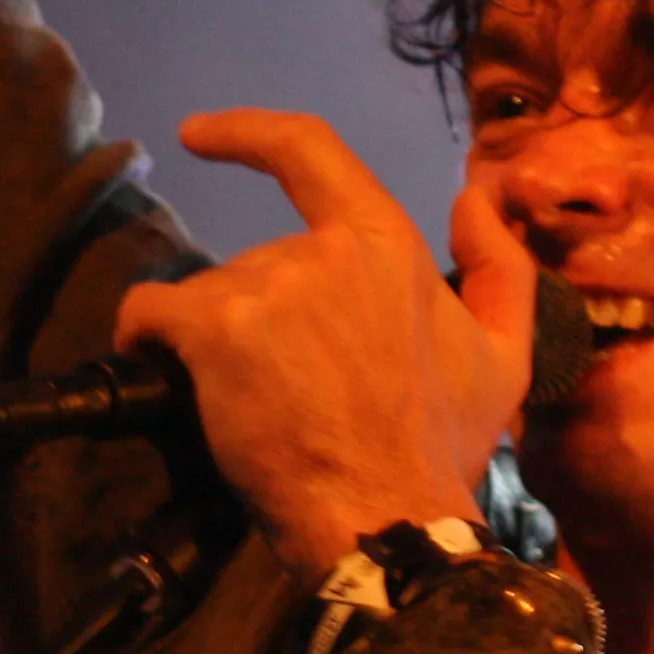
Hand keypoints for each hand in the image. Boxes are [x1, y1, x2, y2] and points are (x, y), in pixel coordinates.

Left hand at [115, 112, 540, 586]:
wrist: (389, 521)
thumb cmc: (443, 446)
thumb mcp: (507, 357)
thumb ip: (501, 268)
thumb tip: (474, 197)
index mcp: (387, 242)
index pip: (308, 151)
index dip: (248, 133)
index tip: (200, 135)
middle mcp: (325, 250)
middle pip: (260, 262)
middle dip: (264, 317)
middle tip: (292, 392)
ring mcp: (267, 286)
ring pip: (214, 298)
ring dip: (222, 343)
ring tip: (257, 408)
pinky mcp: (216, 330)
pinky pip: (152, 314)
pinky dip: (146, 336)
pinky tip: (163, 371)